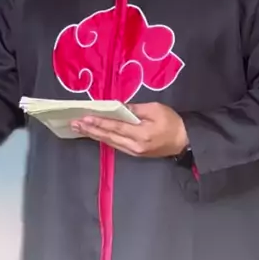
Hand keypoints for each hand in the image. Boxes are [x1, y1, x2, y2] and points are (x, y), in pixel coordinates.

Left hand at [71, 102, 188, 157]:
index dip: (99, 122)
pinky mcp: (134, 153)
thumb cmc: (172, 122)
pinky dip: (103, 138)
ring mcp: (133, 152)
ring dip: (94, 135)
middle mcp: (134, 146)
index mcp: (141, 134)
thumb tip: (117, 107)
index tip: (84, 118)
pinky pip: (115, 145)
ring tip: (79, 128)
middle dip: (90, 130)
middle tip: (74, 124)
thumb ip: (135, 109)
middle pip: (108, 137)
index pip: (116, 127)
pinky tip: (94, 133)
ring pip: (109, 142)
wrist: (184, 141)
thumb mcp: (156, 109)